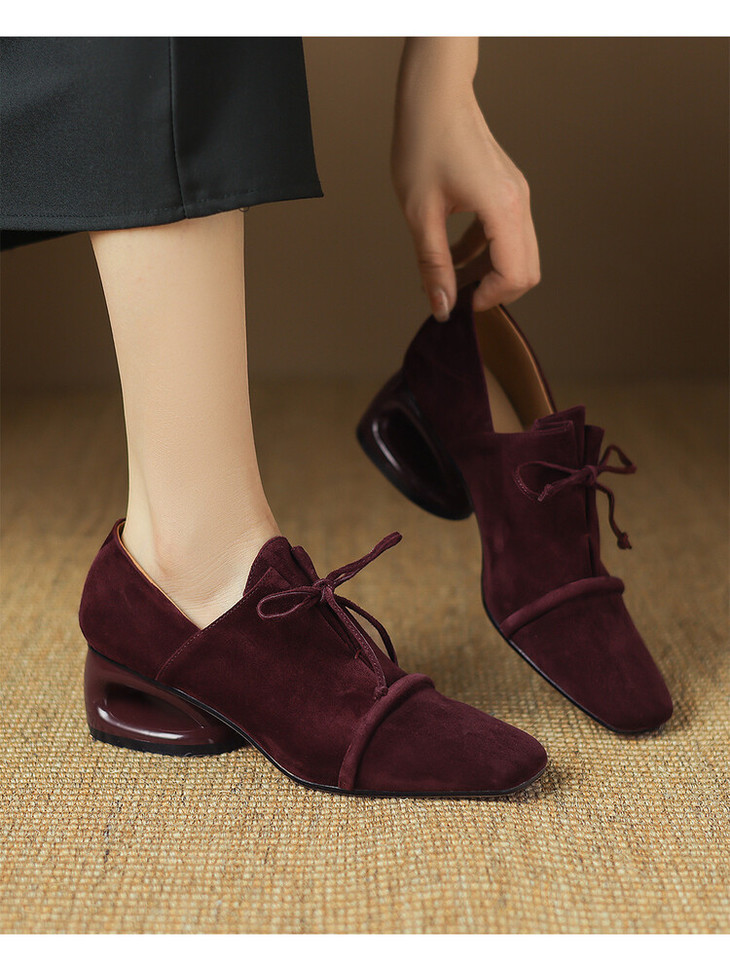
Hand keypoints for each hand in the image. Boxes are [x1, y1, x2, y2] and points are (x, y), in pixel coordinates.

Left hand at [391, 82, 539, 319]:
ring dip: (488, 273)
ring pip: (519, 254)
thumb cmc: (423, 142)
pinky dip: (484, 253)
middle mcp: (519, 202)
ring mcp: (517, 195)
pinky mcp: (507, 191)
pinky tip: (452, 255)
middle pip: (527, 270)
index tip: (459, 305)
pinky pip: (506, 235)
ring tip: (448, 278)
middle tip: (457, 298)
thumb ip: (433, 264)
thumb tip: (441, 306)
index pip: (514, 275)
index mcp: (503, 208)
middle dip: (494, 291)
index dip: (488, 299)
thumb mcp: (420, 214)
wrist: (434, 95)